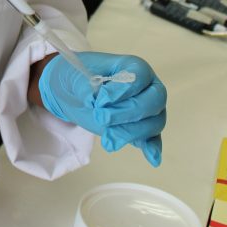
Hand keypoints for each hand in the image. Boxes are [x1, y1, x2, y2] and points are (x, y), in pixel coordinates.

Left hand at [39, 52, 166, 166]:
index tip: (101, 100)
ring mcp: (147, 110)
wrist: (73, 92)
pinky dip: (152, 148)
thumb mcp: (77, 76)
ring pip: (152, 123)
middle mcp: (147, 87)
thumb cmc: (78, 77)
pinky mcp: (140, 129)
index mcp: (134, 67)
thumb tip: (96, 102)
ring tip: (107, 140)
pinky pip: (152, 139)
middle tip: (100, 117)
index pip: (140, 76)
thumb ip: (88, 87)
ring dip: (130, 133)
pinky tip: (152, 158)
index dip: (123, 89)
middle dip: (127, 112)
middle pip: (153, 101)